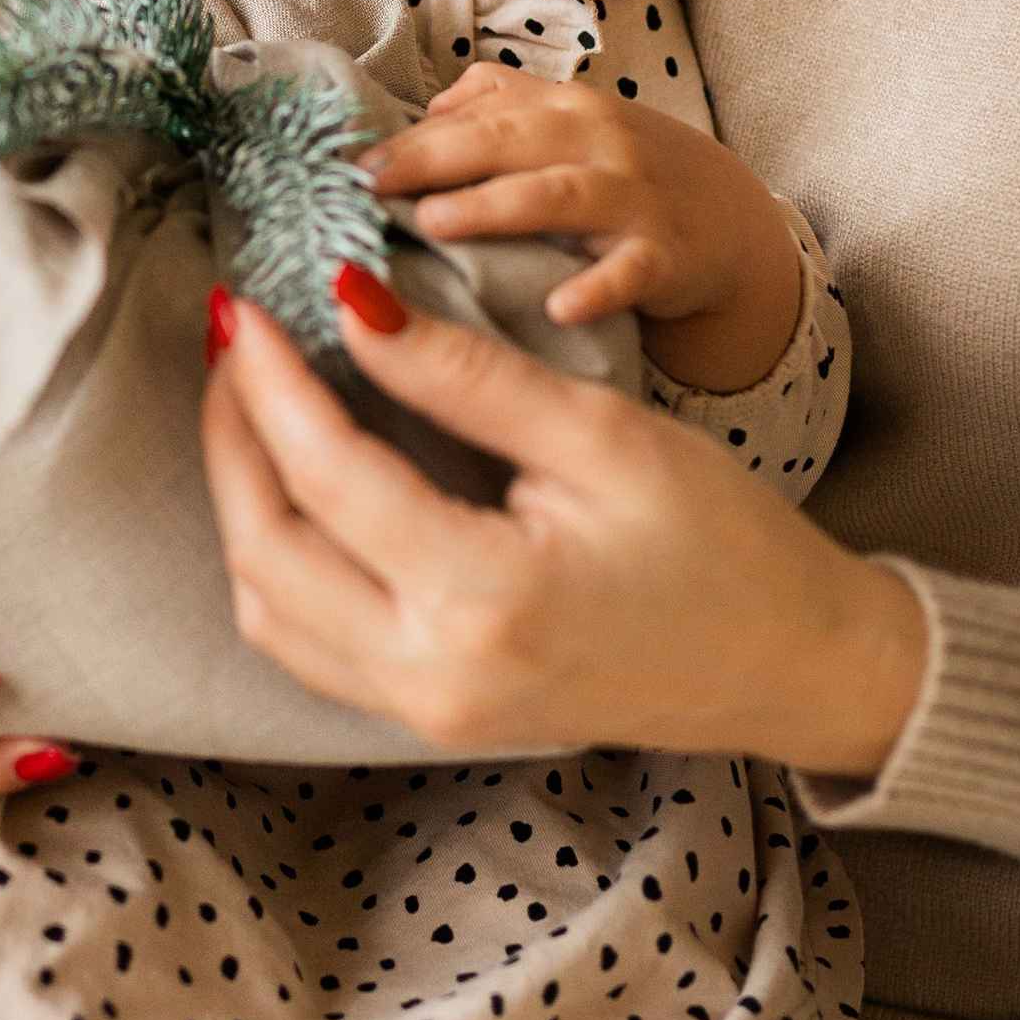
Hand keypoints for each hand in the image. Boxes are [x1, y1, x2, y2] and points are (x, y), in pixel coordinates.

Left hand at [202, 286, 926, 775]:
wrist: (788, 661)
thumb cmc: (721, 541)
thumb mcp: (601, 434)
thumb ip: (466, 377)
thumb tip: (349, 305)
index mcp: (485, 600)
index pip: (327, 476)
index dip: (270, 380)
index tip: (247, 302)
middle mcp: (435, 675)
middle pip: (266, 550)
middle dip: (231, 434)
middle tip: (234, 340)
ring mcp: (427, 711)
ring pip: (268, 608)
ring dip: (242, 499)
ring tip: (252, 399)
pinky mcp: (433, 717)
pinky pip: (308, 644)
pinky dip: (277, 560)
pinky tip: (294, 485)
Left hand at [365, 68, 801, 393]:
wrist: (736, 222)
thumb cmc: (631, 172)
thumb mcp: (572, 124)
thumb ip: (500, 106)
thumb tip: (426, 109)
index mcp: (565, 109)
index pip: (479, 113)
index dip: (412, 137)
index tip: (349, 161)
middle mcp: (598, 143)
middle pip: (508, 141)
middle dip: (435, 159)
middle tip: (370, 184)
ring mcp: (635, 199)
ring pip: (559, 195)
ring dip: (496, 207)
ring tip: (436, 222)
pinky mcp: (667, 258)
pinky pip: (630, 271)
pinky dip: (597, 287)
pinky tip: (558, 307)